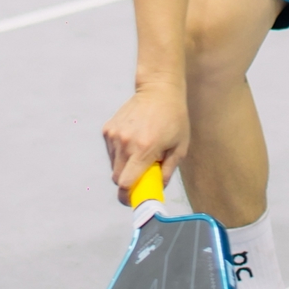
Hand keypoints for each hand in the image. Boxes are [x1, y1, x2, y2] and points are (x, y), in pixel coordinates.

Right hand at [102, 83, 190, 205]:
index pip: (126, 183)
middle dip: (128, 182)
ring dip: (124, 166)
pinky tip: (133, 141)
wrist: (158, 89)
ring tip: (140, 152)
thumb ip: (167, 171)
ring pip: (113, 165)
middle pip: (117, 178)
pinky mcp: (108, 129)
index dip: (128, 196)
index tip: (134, 199)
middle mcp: (125, 143)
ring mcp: (114, 135)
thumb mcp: (180, 146)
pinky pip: (111, 151)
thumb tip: (158, 189)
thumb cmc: (174, 118)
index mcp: (144, 149)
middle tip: (141, 176)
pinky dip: (119, 153)